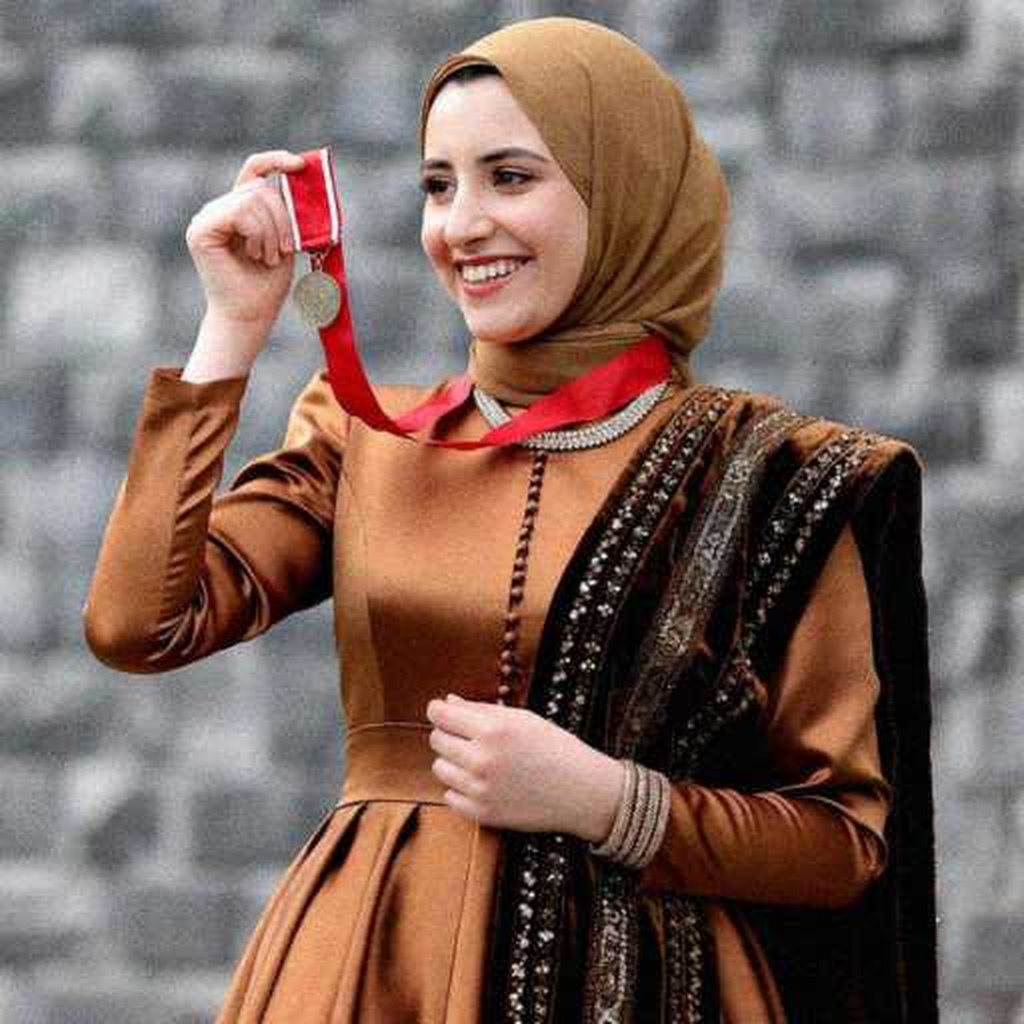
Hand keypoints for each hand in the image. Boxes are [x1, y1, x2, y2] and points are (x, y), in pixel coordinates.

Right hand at [185, 149, 305, 335]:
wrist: (250, 316)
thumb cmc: (267, 284)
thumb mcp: (285, 241)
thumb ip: (286, 212)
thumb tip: (301, 179)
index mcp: (238, 209)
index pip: (254, 171)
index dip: (276, 161)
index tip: (301, 165)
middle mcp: (218, 209)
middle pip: (259, 188)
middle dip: (282, 218)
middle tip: (284, 250)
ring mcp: (206, 218)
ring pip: (253, 199)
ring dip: (272, 231)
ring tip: (269, 258)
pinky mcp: (201, 231)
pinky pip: (240, 212)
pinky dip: (258, 233)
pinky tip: (258, 255)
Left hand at [425, 694, 623, 840]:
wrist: (581, 792)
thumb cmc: (555, 748)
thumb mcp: (522, 718)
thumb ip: (480, 709)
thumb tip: (447, 701)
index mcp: (492, 730)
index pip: (440, 714)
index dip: (439, 710)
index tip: (443, 711)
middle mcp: (482, 760)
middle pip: (436, 740)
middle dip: (449, 734)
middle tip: (471, 737)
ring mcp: (480, 790)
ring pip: (440, 768)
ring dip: (453, 762)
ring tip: (480, 760)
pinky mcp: (482, 814)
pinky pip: (450, 796)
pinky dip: (461, 789)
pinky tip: (484, 783)